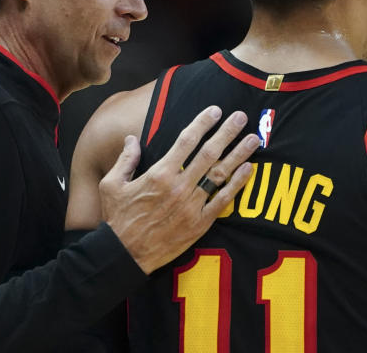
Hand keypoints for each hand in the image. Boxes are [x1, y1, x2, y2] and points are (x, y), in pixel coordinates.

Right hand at [99, 106, 258, 273]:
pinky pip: (223, 200)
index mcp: (159, 173)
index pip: (186, 140)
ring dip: (238, 155)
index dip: (202, 123)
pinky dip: (237, 184)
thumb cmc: (117, 218)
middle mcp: (179, 186)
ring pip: (220, 174)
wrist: (125, 254)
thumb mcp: (112, 184)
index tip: (215, 111)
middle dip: (227, 132)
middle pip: (209, 153)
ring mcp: (192, 205)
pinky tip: (249, 170)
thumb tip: (131, 139)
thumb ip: (126, 159)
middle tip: (241, 117)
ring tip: (254, 140)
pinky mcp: (200, 223)